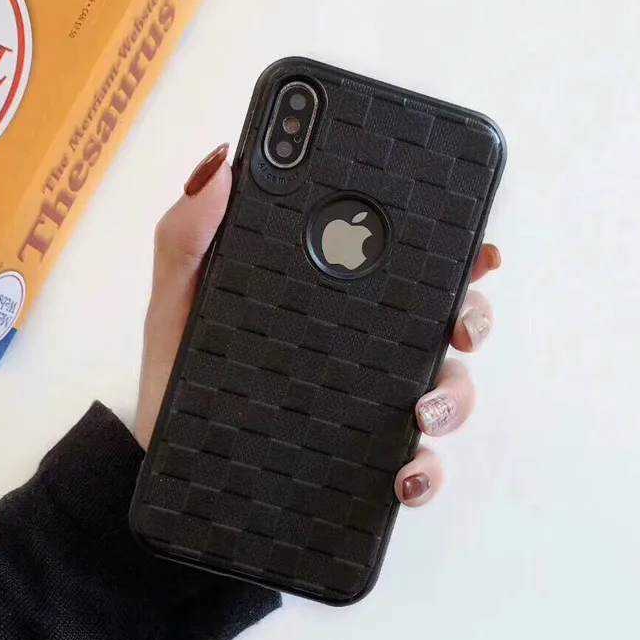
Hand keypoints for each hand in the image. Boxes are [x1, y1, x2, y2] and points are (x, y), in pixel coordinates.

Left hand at [135, 144, 499, 507]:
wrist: (165, 454)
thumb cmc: (179, 368)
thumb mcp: (179, 298)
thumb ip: (189, 236)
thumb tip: (218, 164)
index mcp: (331, 297)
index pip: (401, 263)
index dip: (449, 249)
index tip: (474, 247)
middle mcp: (363, 346)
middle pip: (444, 321)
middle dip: (472, 317)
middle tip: (460, 326)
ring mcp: (369, 403)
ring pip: (447, 390)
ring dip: (456, 398)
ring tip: (423, 411)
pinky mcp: (363, 459)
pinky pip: (416, 464)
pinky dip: (427, 470)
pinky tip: (405, 475)